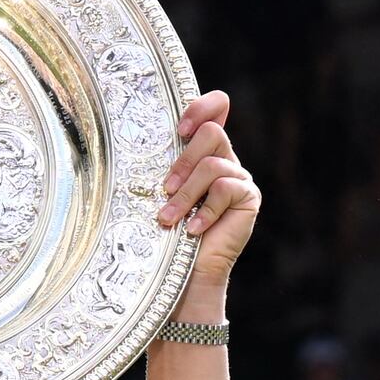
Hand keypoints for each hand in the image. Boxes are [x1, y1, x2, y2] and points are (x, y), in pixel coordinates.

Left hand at [152, 90, 260, 289]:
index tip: (181, 127)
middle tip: (165, 189)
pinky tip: (193, 229)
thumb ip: (162, 164)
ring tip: (169, 218)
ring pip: (213, 165)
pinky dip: (205, 211)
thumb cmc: (167, 231)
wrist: (184, 272)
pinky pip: (226, 189)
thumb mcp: (161, 191)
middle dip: (183, 162)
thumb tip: (131, 142)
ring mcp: (239, 178)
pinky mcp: (249, 198)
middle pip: (212, 132)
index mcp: (203, 150)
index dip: (202, 106)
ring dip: (186, 194)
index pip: (216, 108)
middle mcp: (225, 158)